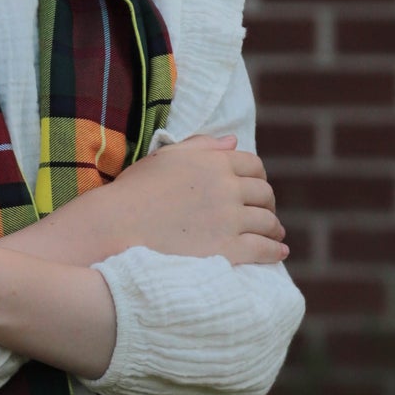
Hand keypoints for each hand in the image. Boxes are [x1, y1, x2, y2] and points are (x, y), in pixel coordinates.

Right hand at [128, 135, 288, 264]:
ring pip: (267, 222)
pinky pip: (262, 249)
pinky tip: (278, 253)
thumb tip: (233, 141)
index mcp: (214, 162)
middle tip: (266, 213)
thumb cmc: (135, 191)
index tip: (257, 189)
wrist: (116, 226)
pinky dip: (274, 251)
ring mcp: (229, 219)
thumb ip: (202, 147)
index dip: (259, 177)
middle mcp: (227, 187)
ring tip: (275, 235)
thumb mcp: (166, 158)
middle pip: (264, 193)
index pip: (253, 165)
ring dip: (274, 228)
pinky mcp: (227, 249)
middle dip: (267, 203)